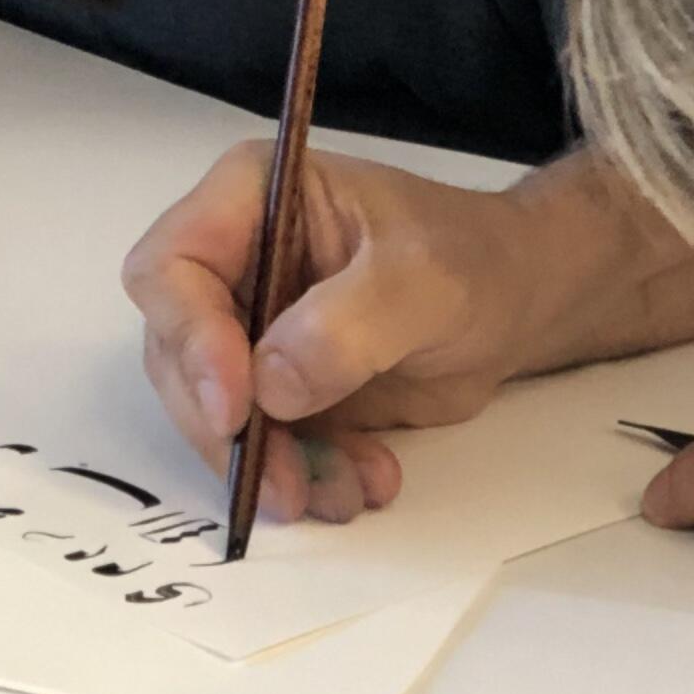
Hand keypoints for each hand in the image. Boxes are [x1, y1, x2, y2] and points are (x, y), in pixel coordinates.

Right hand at [122, 144, 693, 524]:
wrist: (521, 302)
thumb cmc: (475, 260)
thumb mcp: (424, 278)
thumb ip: (350, 324)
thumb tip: (271, 385)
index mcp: (249, 201)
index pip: (172, 268)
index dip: (190, 339)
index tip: (237, 407)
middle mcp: (234, 263)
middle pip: (179, 354)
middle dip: (227, 429)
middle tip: (284, 483)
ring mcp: (251, 328)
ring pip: (214, 413)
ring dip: (271, 465)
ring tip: (344, 492)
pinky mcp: (278, 387)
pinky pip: (264, 444)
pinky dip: (306, 475)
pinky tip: (364, 482)